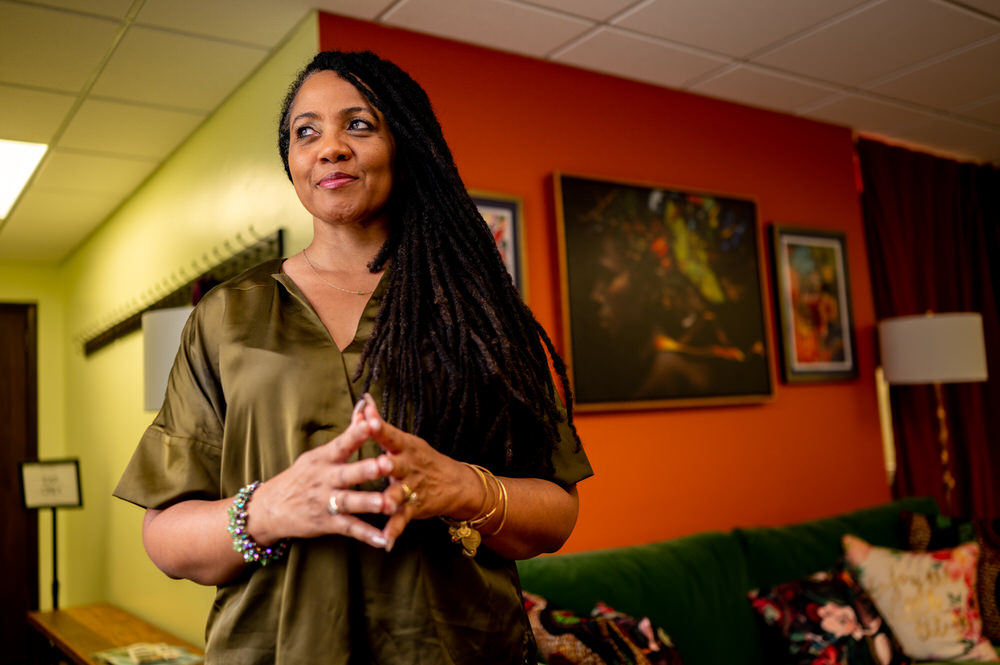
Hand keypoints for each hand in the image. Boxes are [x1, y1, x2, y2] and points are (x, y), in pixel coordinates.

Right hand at [247, 402, 394, 549]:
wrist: (270, 509)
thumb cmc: (301, 477)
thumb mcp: (319, 454)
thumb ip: (347, 435)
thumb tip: (366, 409)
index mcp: (324, 459)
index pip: (341, 443)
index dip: (356, 433)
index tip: (373, 423)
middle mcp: (324, 479)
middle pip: (347, 473)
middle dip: (366, 470)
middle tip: (386, 464)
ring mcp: (325, 502)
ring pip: (349, 502)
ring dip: (369, 503)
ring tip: (388, 504)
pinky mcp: (327, 523)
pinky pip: (350, 529)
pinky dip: (367, 535)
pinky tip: (384, 539)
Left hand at [355, 394, 485, 550]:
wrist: (456, 484)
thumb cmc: (421, 458)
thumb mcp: (404, 441)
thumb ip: (379, 426)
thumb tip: (363, 402)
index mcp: (405, 447)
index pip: (390, 435)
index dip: (380, 428)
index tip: (369, 419)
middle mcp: (409, 466)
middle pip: (397, 464)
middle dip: (388, 464)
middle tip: (381, 463)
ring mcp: (413, 488)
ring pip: (400, 493)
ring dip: (392, 498)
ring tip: (384, 505)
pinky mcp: (415, 508)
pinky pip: (402, 520)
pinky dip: (394, 531)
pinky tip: (385, 542)